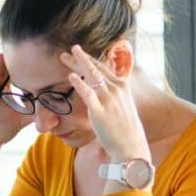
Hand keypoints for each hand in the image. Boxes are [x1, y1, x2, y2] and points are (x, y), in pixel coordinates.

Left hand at [61, 45, 149, 162]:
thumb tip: (102, 90)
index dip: (90, 59)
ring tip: (64, 56)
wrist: (131, 146)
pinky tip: (70, 76)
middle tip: (70, 48)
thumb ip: (113, 94)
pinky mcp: (100, 111)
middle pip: (96, 68)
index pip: (104, 67)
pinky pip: (88, 94)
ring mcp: (109, 99)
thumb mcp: (123, 105)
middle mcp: (116, 89)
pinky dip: (79, 83)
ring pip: (91, 76)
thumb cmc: (125, 128)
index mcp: (122, 86)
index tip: (80, 53)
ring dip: (77, 64)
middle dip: (82, 57)